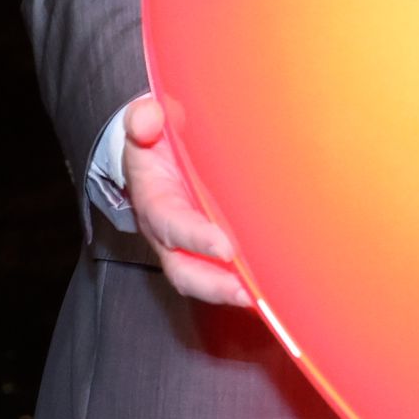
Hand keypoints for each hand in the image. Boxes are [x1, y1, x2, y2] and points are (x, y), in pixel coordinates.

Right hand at [118, 95, 251, 307]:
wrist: (154, 152)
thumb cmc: (157, 139)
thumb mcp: (145, 122)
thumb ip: (143, 118)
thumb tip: (149, 118)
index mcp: (154, 201)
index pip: (172, 225)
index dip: (195, 238)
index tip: (226, 249)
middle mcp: (169, 233)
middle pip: (183, 270)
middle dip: (213, 285)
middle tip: (246, 292)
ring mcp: (188, 245)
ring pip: (203, 279)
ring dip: (231, 292)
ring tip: (264, 300)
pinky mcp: (208, 249)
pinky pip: (222, 273)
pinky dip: (244, 284)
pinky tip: (274, 288)